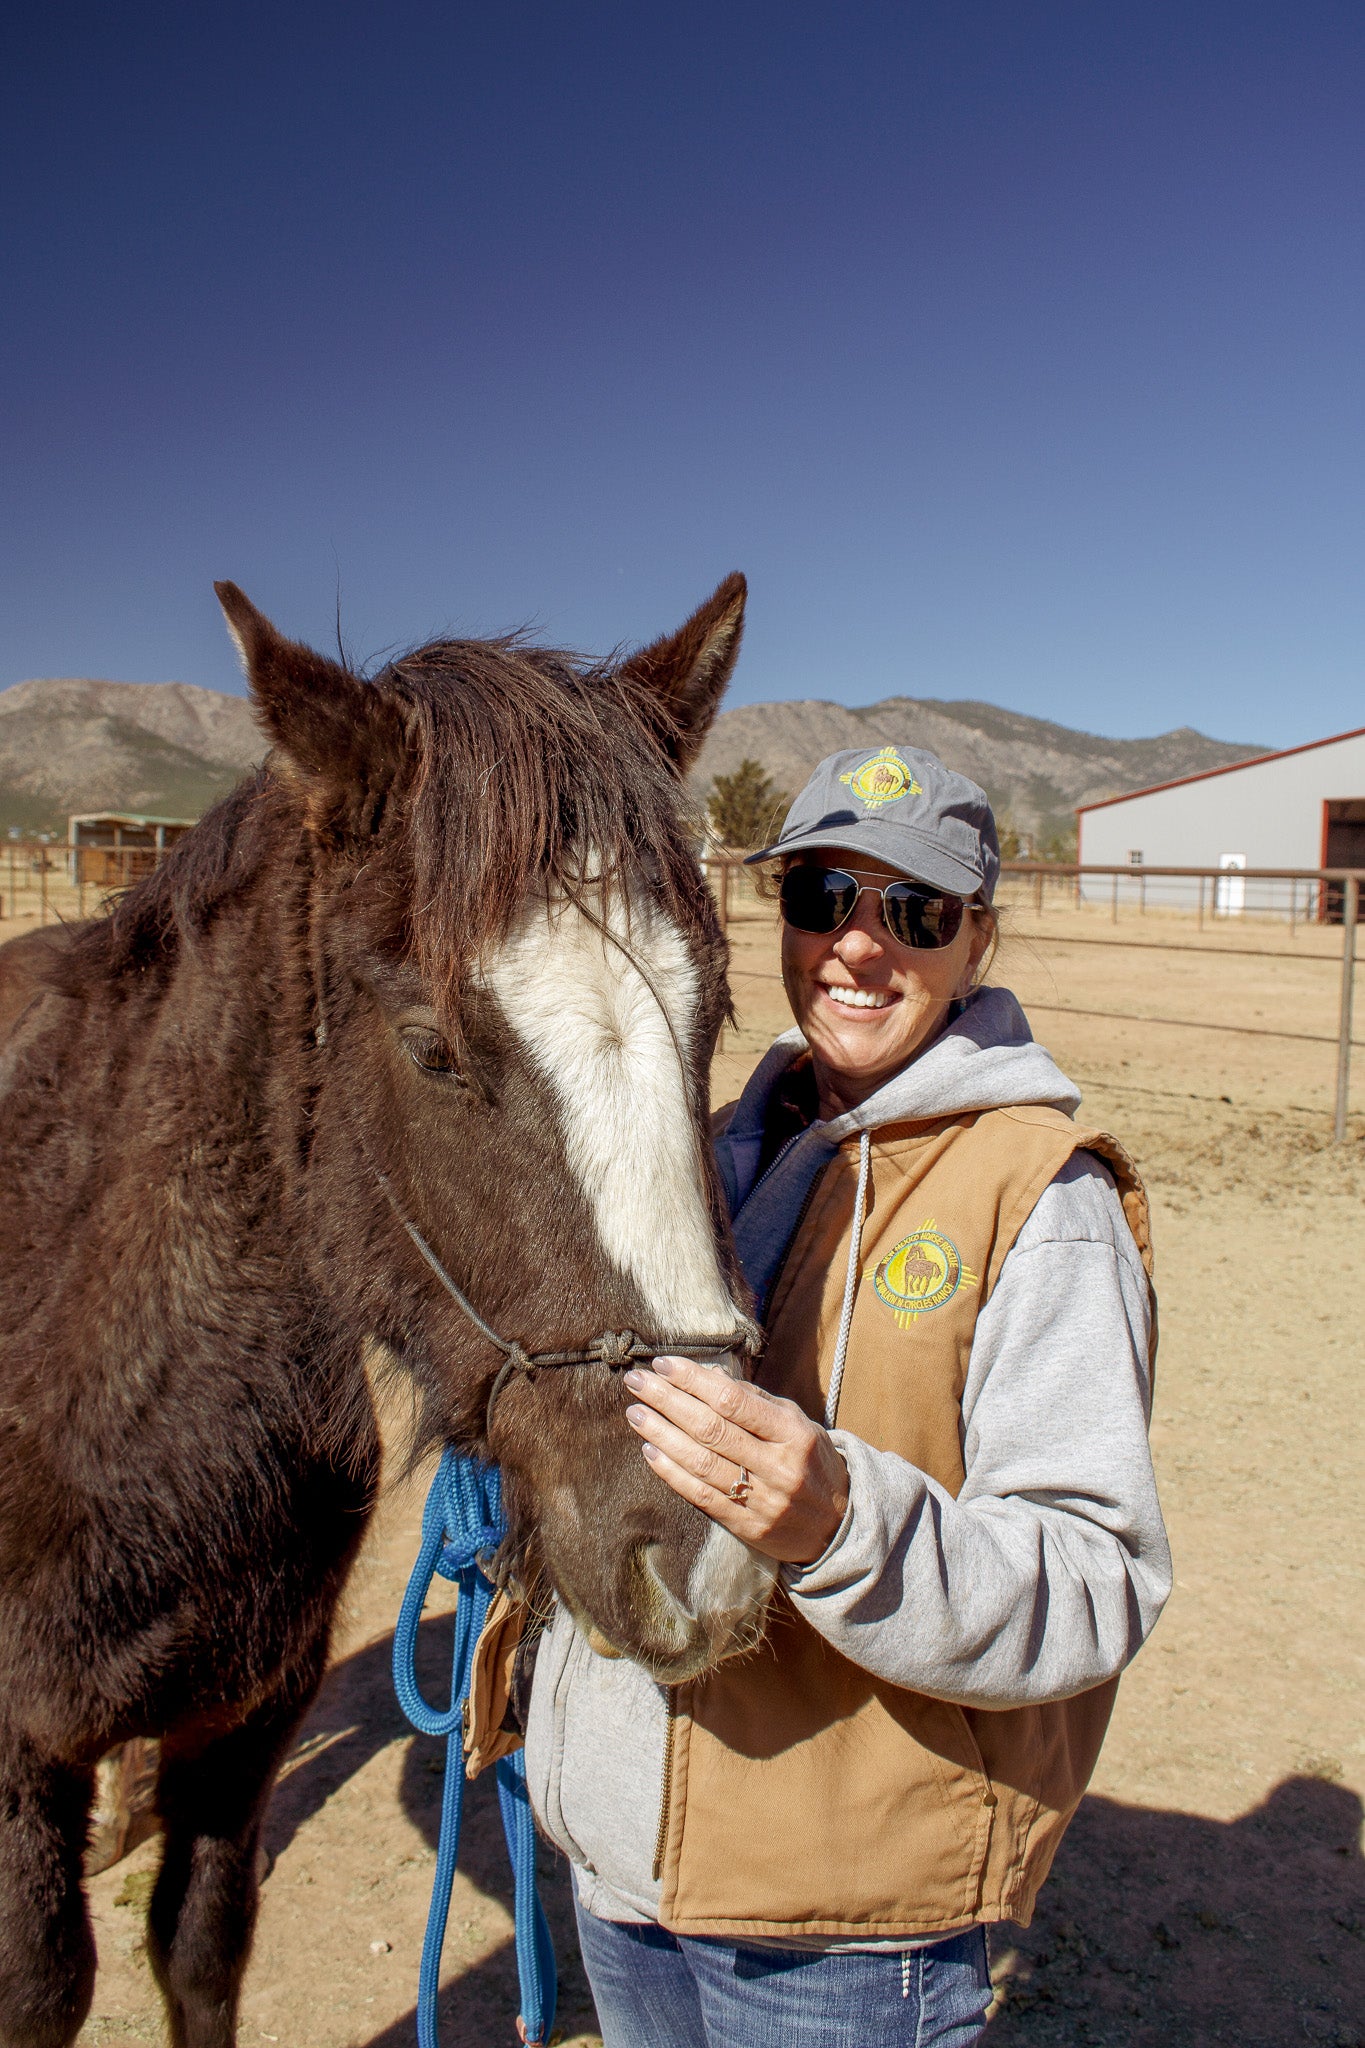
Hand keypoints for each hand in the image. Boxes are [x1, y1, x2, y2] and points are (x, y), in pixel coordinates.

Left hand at [622, 1356, 848, 1565]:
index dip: (694, 1381)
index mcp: (793, 1433)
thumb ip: (754, 1400)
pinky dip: (671, 1472)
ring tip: (636, 1413)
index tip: (664, 1364)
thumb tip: (709, 1376)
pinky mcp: (746, 1526)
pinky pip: (701, 1496)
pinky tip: (650, 1451)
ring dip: (662, 1435)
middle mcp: (778, 1466)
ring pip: (701, 1463)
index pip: (734, 1401)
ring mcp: (762, 1500)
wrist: (837, 1524)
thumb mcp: (795, 1422)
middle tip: (637, 1382)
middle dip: (668, 1401)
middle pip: (711, 1429)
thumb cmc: (809, 1461)